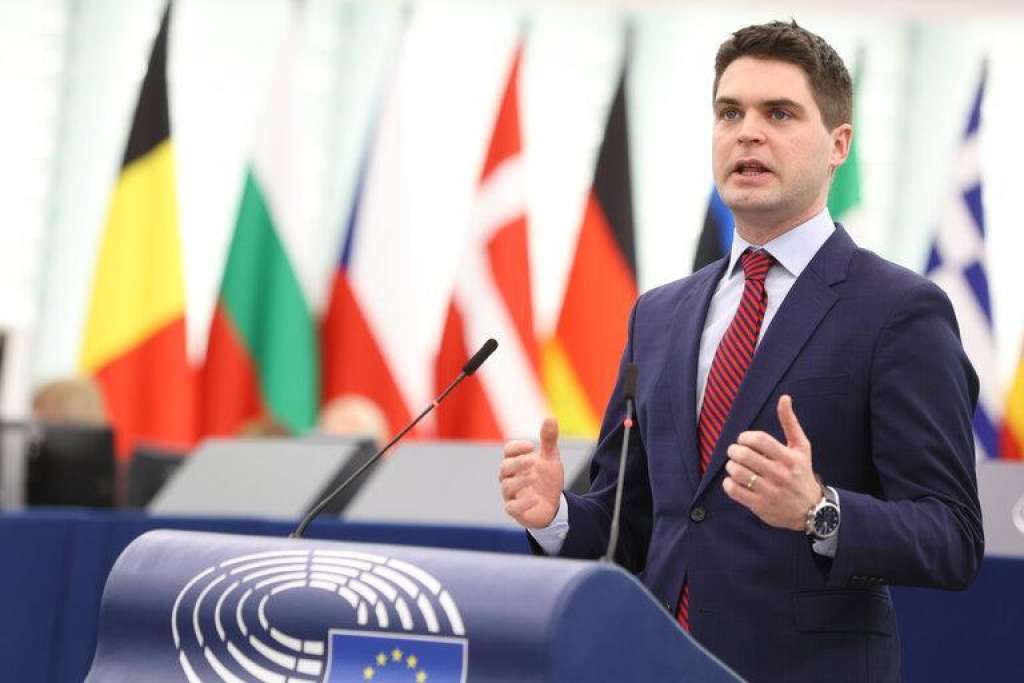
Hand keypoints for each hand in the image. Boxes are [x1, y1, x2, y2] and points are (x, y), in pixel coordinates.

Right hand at [499, 417, 563, 528]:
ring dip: (520, 481)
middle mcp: (509, 477)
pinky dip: (522, 503)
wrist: (553, 505)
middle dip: (517, 463)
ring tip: (535, 477)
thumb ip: (549, 440)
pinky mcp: (516, 510)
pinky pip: (512, 507)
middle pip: (504, 467)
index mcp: (516, 462)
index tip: (531, 446)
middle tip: (533, 461)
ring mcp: (511, 494)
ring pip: (507, 486)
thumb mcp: (551, 458)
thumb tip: (550, 418)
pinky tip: (535, 498)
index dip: (517, 447)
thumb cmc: (546, 479)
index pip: (508, 451)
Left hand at [722, 395, 821, 530]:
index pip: (760, 440)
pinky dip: (729, 483)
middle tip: (734, 451)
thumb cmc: (802, 472)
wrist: (810, 510)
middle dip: (734, 450)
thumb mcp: (801, 447)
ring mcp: (770, 491)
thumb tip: (784, 397)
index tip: (744, 440)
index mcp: (789, 458)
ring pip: (738, 473)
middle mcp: (780, 474)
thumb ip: (790, 423)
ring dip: (731, 466)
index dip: (745, 437)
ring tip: (734, 465)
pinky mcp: (760, 505)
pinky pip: (734, 491)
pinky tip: (734, 480)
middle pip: (745, 455)